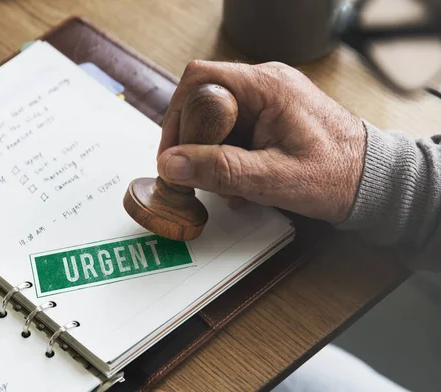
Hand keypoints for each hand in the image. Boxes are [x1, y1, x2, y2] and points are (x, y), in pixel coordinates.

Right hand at [156, 60, 366, 223]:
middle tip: (198, 176)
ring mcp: (268, 99)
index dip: (177, 116)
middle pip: (204, 101)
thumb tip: (171, 164)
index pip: (200, 81)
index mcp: (268, 86)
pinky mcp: (270, 115)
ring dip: (212, 155)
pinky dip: (227, 156)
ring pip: (216, 120)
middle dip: (195, 142)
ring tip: (228, 186)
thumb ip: (220, 170)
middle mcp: (266, 84)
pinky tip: (240, 182)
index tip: (172, 154)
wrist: (372, 181)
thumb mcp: (273, 178)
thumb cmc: (337, 176)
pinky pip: (234, 130)